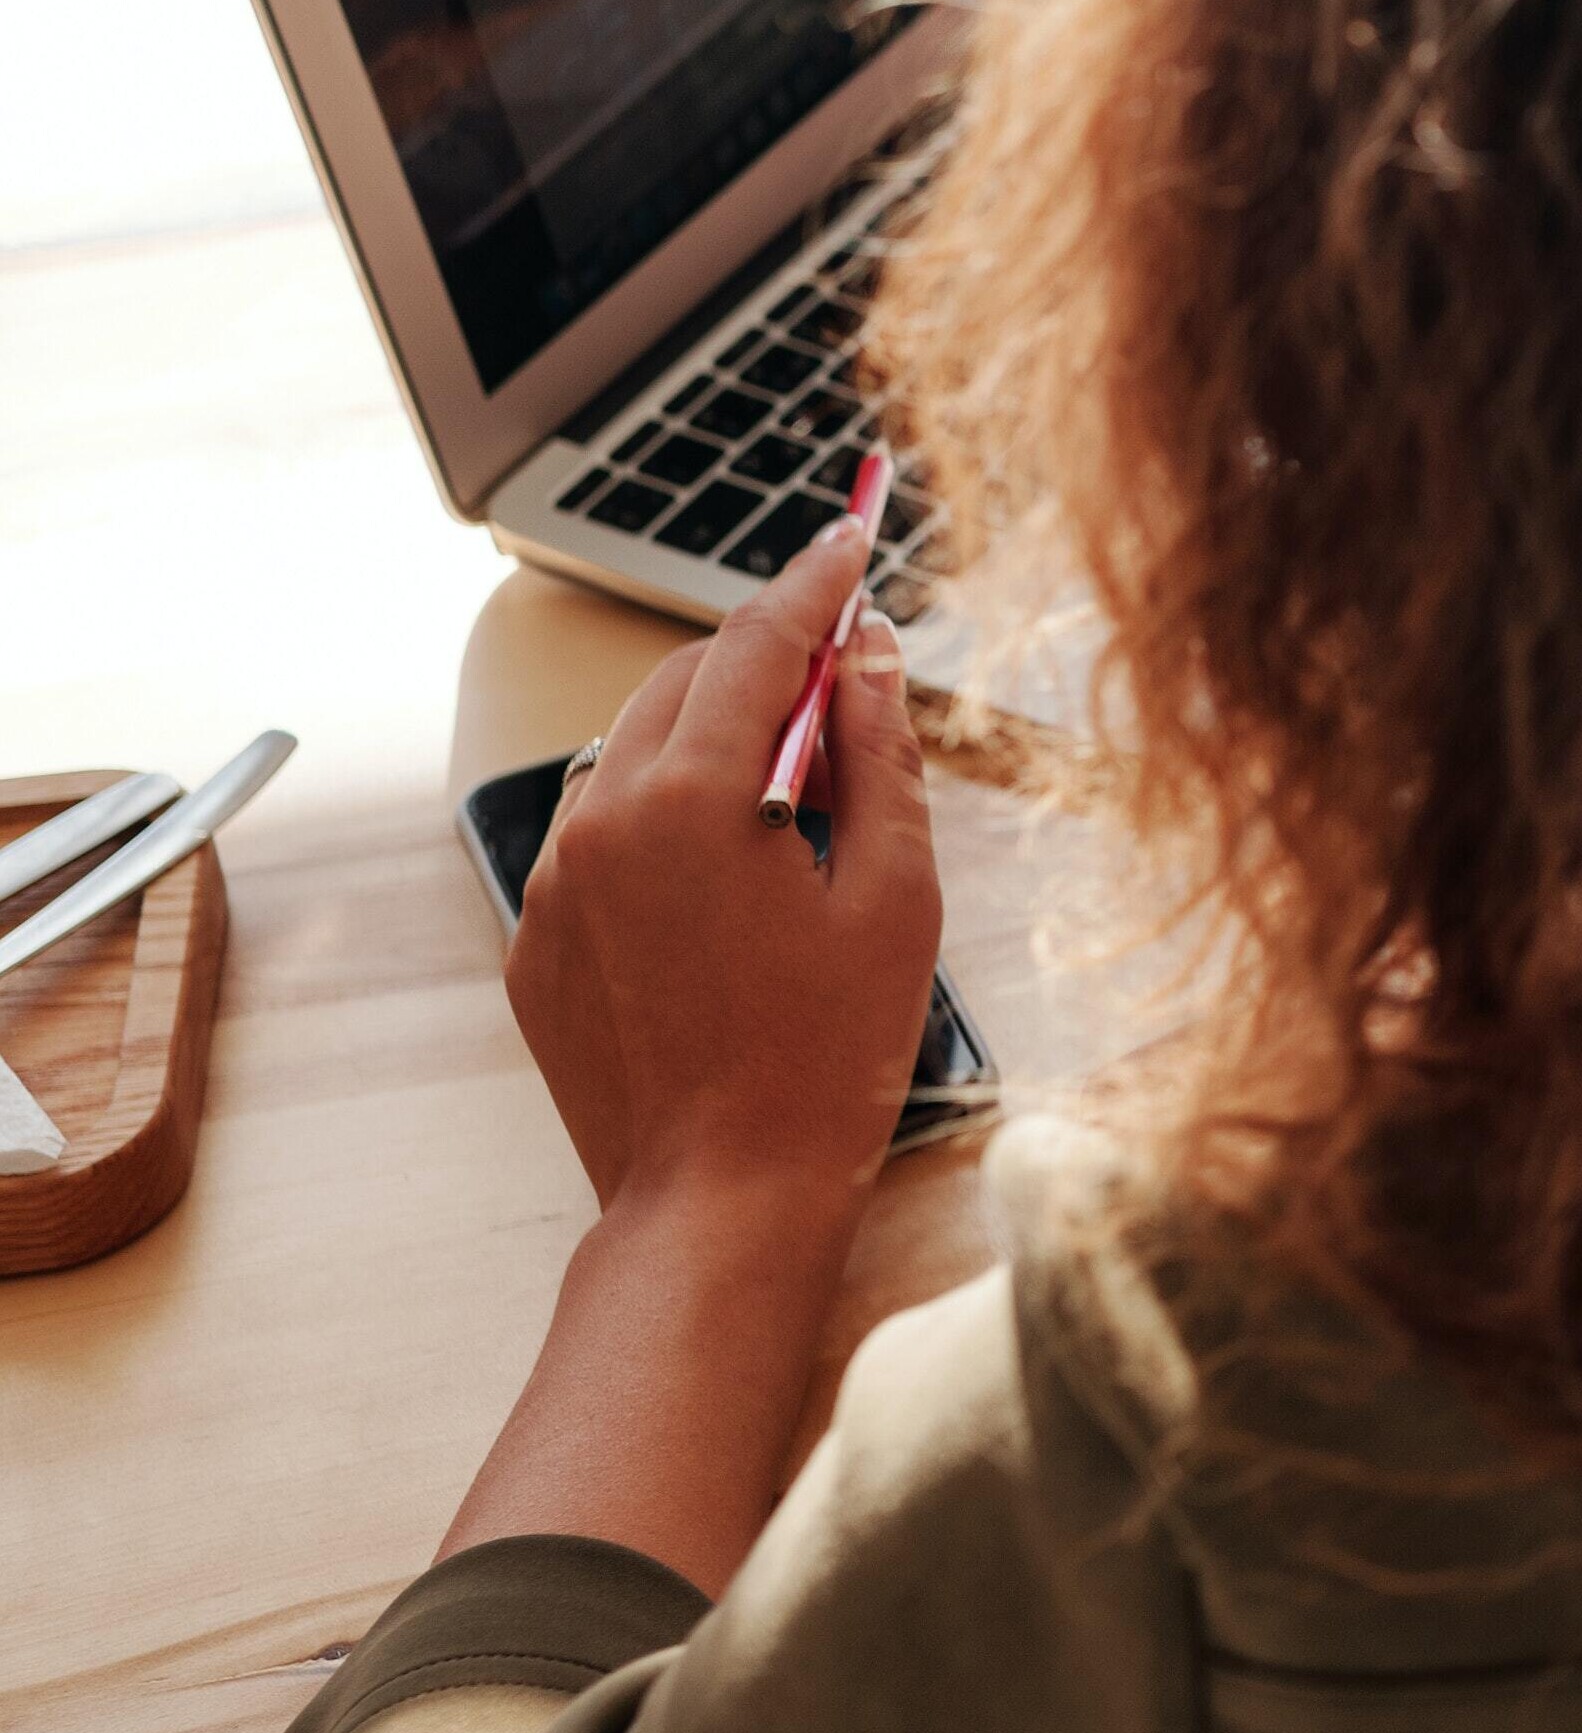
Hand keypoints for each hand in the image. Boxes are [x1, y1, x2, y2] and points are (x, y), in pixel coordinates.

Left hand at [510, 523, 942, 1228]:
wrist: (719, 1198)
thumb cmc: (825, 1058)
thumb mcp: (893, 892)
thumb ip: (879, 754)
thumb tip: (867, 653)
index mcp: (693, 798)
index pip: (758, 641)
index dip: (815, 581)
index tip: (852, 534)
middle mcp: (603, 822)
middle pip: (686, 681)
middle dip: (766, 660)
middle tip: (849, 680)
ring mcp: (557, 883)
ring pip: (635, 752)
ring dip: (712, 738)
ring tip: (796, 799)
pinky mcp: (537, 939)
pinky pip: (603, 835)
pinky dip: (666, 818)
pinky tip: (733, 878)